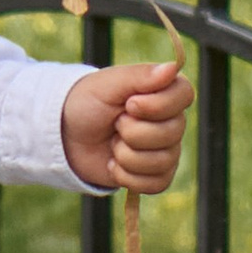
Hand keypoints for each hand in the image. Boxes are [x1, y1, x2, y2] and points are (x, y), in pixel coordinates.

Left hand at [61, 58, 191, 194]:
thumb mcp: (108, 84)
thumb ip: (140, 76)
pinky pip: (155, 184)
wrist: (66, 136)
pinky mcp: (155, 175)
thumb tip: (172, 68)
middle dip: (132, 132)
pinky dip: (126, 176)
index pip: (185, 95)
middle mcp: (171, 120)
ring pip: (162, 162)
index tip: (129, 104)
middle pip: (171, 133)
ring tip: (112, 143)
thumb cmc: (88, 103)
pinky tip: (113, 163)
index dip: (157, 105)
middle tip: (115, 123)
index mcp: (164, 92)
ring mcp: (166, 149)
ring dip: (126, 155)